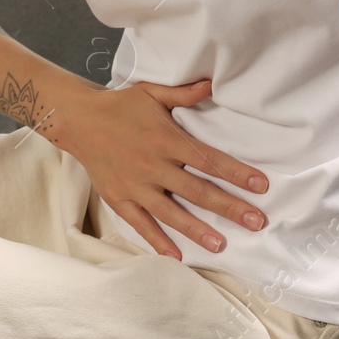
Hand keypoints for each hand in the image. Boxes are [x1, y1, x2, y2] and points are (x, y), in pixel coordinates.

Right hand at [52, 78, 268, 260]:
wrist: (78, 120)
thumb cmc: (120, 105)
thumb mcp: (151, 93)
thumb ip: (183, 93)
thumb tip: (212, 83)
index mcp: (166, 139)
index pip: (208, 159)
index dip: (236, 172)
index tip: (260, 185)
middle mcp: (153, 165)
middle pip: (197, 191)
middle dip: (229, 207)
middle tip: (255, 221)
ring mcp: (135, 185)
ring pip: (171, 213)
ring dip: (198, 230)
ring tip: (222, 246)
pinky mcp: (119, 198)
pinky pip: (141, 223)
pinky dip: (158, 240)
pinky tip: (177, 255)